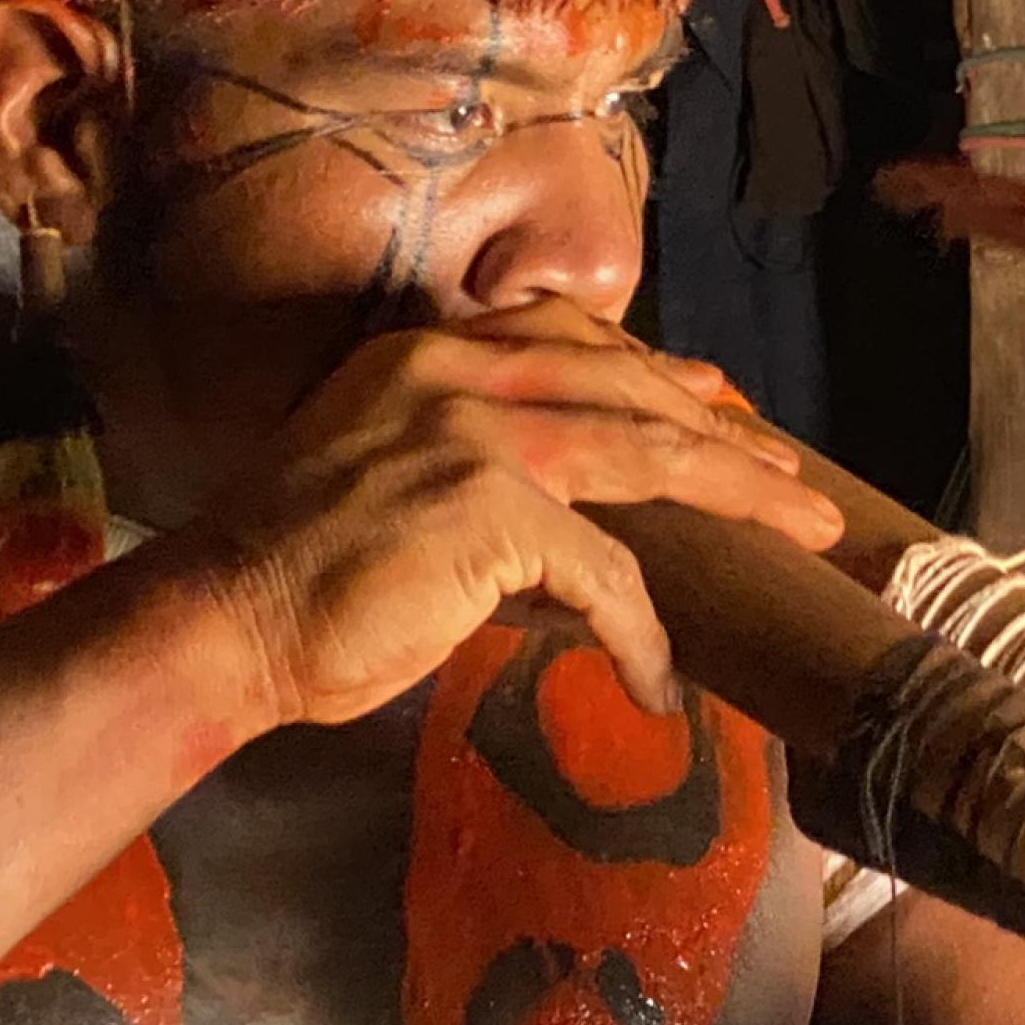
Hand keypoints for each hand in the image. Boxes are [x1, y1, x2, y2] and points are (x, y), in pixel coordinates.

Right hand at [171, 298, 843, 727]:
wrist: (219, 623)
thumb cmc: (299, 579)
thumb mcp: (400, 489)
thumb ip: (489, 481)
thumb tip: (579, 535)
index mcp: (429, 356)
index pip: (576, 341)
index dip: (665, 375)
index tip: (728, 409)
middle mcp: (454, 371)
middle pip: (633, 387)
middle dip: (731, 436)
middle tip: (800, 481)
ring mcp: (473, 431)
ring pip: (647, 452)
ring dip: (740, 496)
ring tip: (805, 532)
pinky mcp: (488, 507)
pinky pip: (603, 574)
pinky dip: (640, 634)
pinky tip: (659, 683)